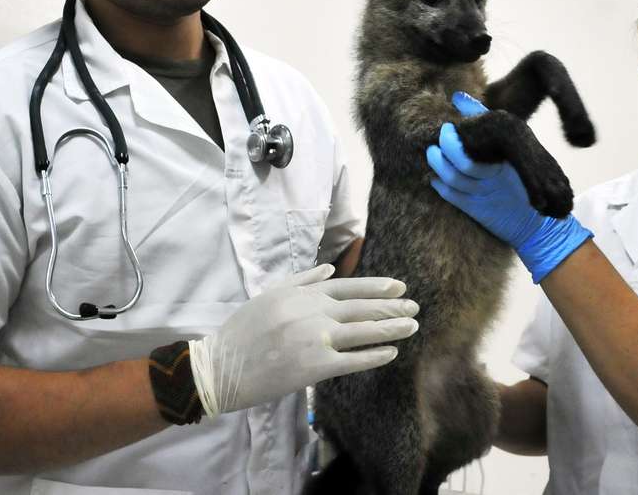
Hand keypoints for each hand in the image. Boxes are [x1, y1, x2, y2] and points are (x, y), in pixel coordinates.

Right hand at [189, 264, 418, 416]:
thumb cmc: (243, 331)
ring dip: (392, 328)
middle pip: (362, 307)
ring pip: (364, 331)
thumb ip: (302, 280)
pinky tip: (391, 352)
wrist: (222, 367)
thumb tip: (330, 270)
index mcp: (302, 294)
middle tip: (415, 306)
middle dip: (392, 306)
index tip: (399, 287)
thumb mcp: (270, 295)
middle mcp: (313, 312)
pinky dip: (374, 355)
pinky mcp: (315, 367)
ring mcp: (315, 339)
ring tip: (412, 326)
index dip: (377, 287)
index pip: (349, 287)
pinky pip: (353, 360)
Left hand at [427, 91, 592, 281]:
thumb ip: (486, 119)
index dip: (460, 135)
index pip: (484, 140)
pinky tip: (434, 176)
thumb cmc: (524, 177)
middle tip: (441, 135)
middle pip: (465, 163)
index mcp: (509, 158)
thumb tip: (458, 97)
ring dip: (438, 164)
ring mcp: (487, 194)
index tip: (449, 125)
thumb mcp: (515, 146)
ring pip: (454, 179)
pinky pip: (452, 196)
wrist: (540, 224)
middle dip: (448, 148)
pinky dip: (439, 184)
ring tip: (432, 152)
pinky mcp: (478, 210)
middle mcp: (497, 176)